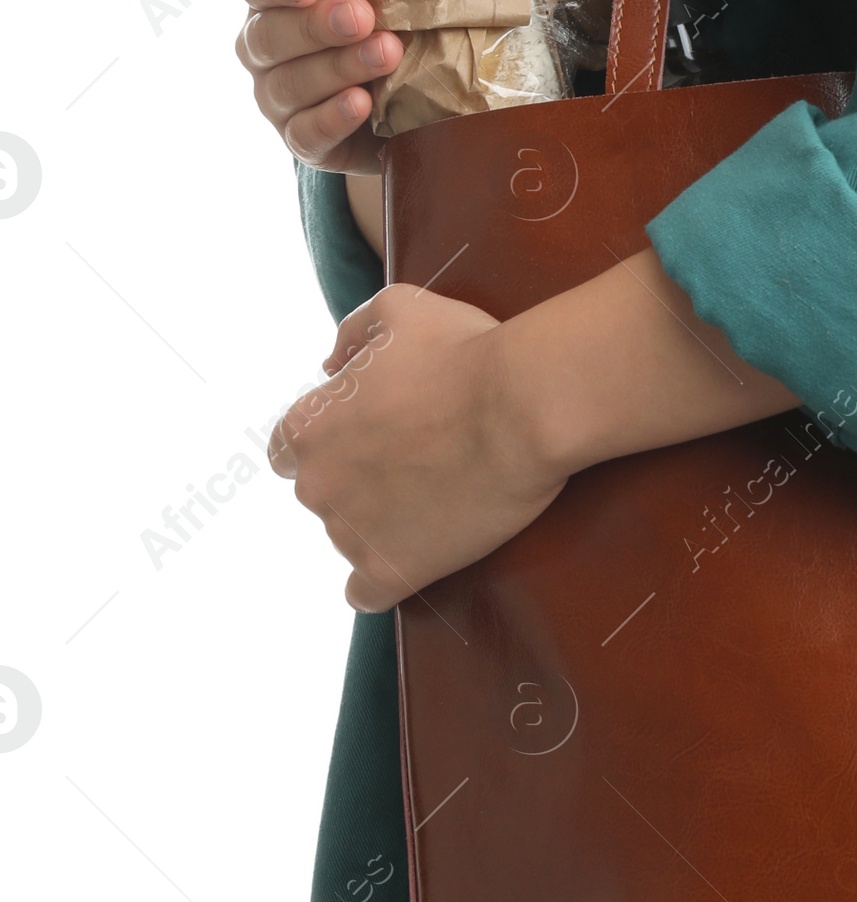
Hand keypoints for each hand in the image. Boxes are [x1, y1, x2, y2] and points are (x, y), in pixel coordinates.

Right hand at [235, 0, 403, 174]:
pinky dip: (333, 118)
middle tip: (365, 16)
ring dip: (338, 68)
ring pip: (291, 85)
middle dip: (317, 26)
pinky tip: (362, 103)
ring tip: (387, 54)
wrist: (407, 91)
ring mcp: (277, 99)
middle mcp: (263, 47)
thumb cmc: (375, 14)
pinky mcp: (303, 141)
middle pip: (271, 36)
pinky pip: (306, 134)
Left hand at [268, 282, 565, 608]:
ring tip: (436, 496)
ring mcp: (350, 534)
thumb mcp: (398, 308)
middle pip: (321, 492)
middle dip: (356, 479)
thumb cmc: (464, 351)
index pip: (288, 449)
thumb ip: (351, 334)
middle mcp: (316, 485)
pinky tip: (410, 559)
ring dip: (380, 522)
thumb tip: (329, 364)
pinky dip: (382, 579)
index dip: (330, 440)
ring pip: (349, 538)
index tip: (369, 434)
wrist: (523, 407)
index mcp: (307, 426)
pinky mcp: (391, 571)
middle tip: (414, 460)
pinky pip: (365, 593)